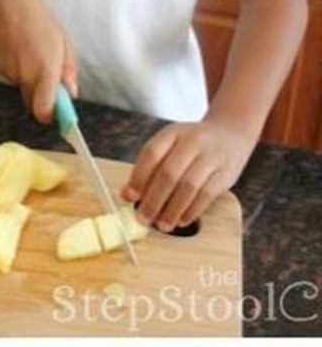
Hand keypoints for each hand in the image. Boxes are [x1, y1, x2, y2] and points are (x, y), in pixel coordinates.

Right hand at [0, 0, 78, 122]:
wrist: (7, 3)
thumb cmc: (39, 20)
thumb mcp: (64, 43)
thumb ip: (68, 71)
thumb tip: (71, 93)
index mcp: (45, 71)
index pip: (44, 111)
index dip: (51, 115)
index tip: (58, 110)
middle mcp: (25, 76)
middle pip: (34, 103)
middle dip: (42, 96)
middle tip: (47, 75)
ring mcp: (9, 73)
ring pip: (23, 87)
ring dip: (29, 78)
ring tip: (30, 52)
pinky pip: (12, 77)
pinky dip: (16, 69)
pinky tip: (17, 49)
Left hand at [123, 114, 254, 230]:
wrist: (230, 134)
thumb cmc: (191, 144)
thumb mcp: (171, 143)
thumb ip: (151, 165)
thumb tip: (129, 194)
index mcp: (172, 133)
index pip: (151, 154)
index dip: (138, 177)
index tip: (128, 197)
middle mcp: (192, 142)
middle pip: (169, 173)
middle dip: (153, 199)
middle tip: (143, 217)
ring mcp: (211, 157)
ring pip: (188, 186)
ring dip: (173, 210)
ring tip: (162, 225)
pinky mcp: (226, 174)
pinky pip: (207, 195)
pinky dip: (192, 210)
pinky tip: (182, 220)